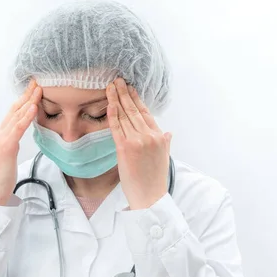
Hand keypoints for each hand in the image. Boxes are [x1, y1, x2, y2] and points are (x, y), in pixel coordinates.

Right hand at [0, 80, 41, 204]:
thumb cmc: (3, 175)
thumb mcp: (10, 154)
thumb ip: (14, 140)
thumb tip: (23, 130)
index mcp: (1, 134)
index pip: (14, 112)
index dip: (24, 99)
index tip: (34, 88)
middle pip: (15, 110)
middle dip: (27, 95)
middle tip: (38, 82)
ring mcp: (1, 139)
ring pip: (16, 116)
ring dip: (28, 101)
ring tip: (38, 90)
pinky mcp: (5, 147)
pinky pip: (17, 129)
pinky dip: (25, 117)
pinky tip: (33, 108)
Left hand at [106, 78, 172, 209]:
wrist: (151, 196)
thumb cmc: (155, 179)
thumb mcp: (164, 157)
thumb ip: (164, 142)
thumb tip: (167, 132)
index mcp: (159, 136)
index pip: (145, 112)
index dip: (136, 98)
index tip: (129, 88)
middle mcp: (149, 135)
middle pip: (133, 110)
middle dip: (124, 93)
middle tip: (117, 80)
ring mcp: (137, 141)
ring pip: (124, 116)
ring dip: (116, 99)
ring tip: (110, 87)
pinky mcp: (125, 149)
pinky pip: (116, 128)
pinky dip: (112, 114)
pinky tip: (109, 104)